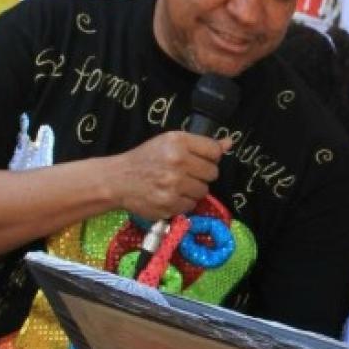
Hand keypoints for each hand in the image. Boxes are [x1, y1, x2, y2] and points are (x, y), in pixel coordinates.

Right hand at [111, 132, 227, 218]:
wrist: (118, 180)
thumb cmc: (146, 158)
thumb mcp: (170, 142)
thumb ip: (201, 144)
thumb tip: (230, 143)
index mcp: (178, 142)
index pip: (215, 151)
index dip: (210, 157)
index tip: (199, 160)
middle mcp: (177, 162)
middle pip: (213, 173)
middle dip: (202, 174)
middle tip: (185, 173)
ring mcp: (174, 185)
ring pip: (203, 191)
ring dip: (193, 190)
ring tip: (176, 185)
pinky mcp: (169, 205)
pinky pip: (191, 205)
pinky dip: (183, 202)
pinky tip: (170, 195)